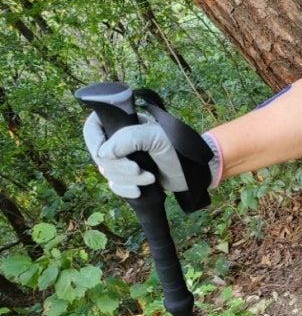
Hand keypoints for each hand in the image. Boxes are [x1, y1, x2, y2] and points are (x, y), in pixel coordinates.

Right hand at [83, 112, 212, 198]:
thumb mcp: (156, 137)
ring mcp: (123, 159)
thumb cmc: (178, 148)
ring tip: (151, 178)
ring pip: (107, 173)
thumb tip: (103, 154)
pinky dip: (126, 190)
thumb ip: (129, 138)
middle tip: (139, 169)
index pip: (92, 128)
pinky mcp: (130, 177)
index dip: (93, 143)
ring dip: (128, 179)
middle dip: (120, 168)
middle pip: (99, 156)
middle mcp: (120, 141)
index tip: (105, 156)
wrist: (194, 171)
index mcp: (123, 124)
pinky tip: (139, 191)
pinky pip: (115, 186)